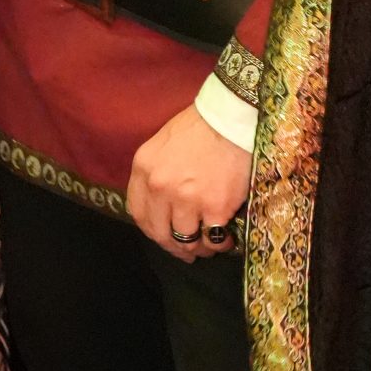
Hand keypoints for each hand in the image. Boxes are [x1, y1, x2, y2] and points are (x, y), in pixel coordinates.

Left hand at [126, 104, 250, 262]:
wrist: (232, 118)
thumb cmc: (200, 127)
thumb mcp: (162, 144)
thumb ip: (155, 173)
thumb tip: (160, 204)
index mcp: (144, 168)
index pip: (138, 213)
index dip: (152, 230)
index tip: (163, 235)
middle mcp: (160, 186)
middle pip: (159, 232)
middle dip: (173, 247)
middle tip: (186, 252)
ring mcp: (187, 199)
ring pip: (186, 240)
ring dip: (197, 248)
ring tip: (208, 246)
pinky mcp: (215, 207)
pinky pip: (212, 238)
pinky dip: (219, 244)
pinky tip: (225, 240)